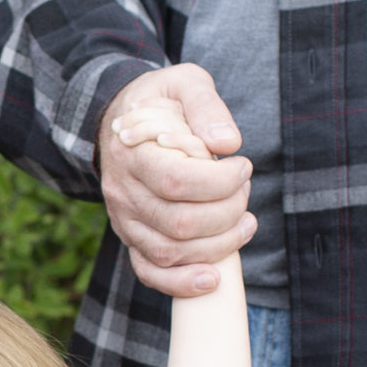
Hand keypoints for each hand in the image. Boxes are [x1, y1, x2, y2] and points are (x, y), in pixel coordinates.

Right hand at [98, 65, 254, 299]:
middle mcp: (123, 192)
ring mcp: (125, 220)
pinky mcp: (132, 239)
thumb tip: (228, 143)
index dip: (220, 182)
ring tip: (245, 222)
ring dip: (219, 245)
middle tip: (244, 188)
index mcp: (132, 152)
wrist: (121, 120)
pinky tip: (214, 279)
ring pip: (170, 252)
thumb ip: (206, 106)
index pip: (177, 181)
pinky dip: (181, 284)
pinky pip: (150, 272)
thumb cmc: (160, 102)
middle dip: (227, 211)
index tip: (242, 165)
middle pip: (179, 223)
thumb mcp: (184, 82)